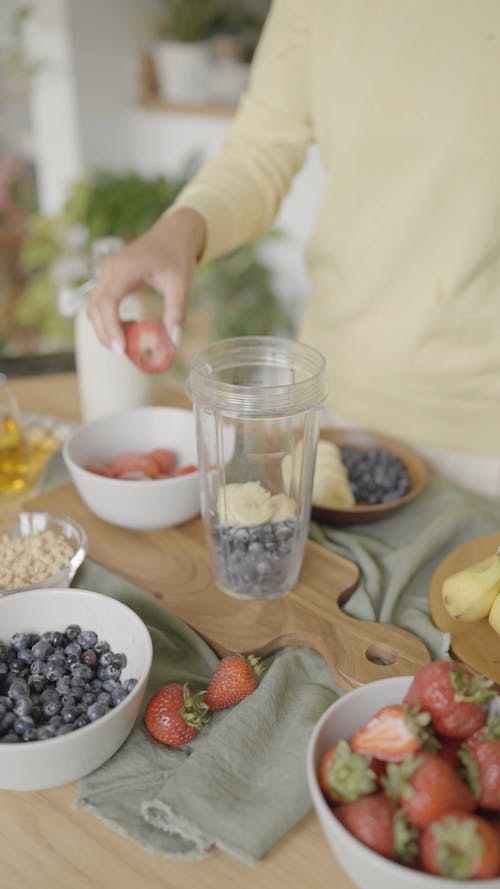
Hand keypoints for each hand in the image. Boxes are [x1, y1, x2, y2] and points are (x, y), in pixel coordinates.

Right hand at [87, 207, 205, 349]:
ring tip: (129, 341)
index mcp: (124, 268)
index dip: (111, 328)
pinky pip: (100, 304)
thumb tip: (173, 341)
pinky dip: (109, 321)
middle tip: (125, 353)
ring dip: (106, 329)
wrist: (173, 234)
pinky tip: (129, 327)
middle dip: (106, 334)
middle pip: (94, 308)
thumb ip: (177, 311)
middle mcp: (109, 270)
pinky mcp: (109, 279)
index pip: (107, 303)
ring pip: (93, 308)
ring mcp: (106, 274)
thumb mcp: (182, 283)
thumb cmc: (177, 255)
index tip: (122, 348)